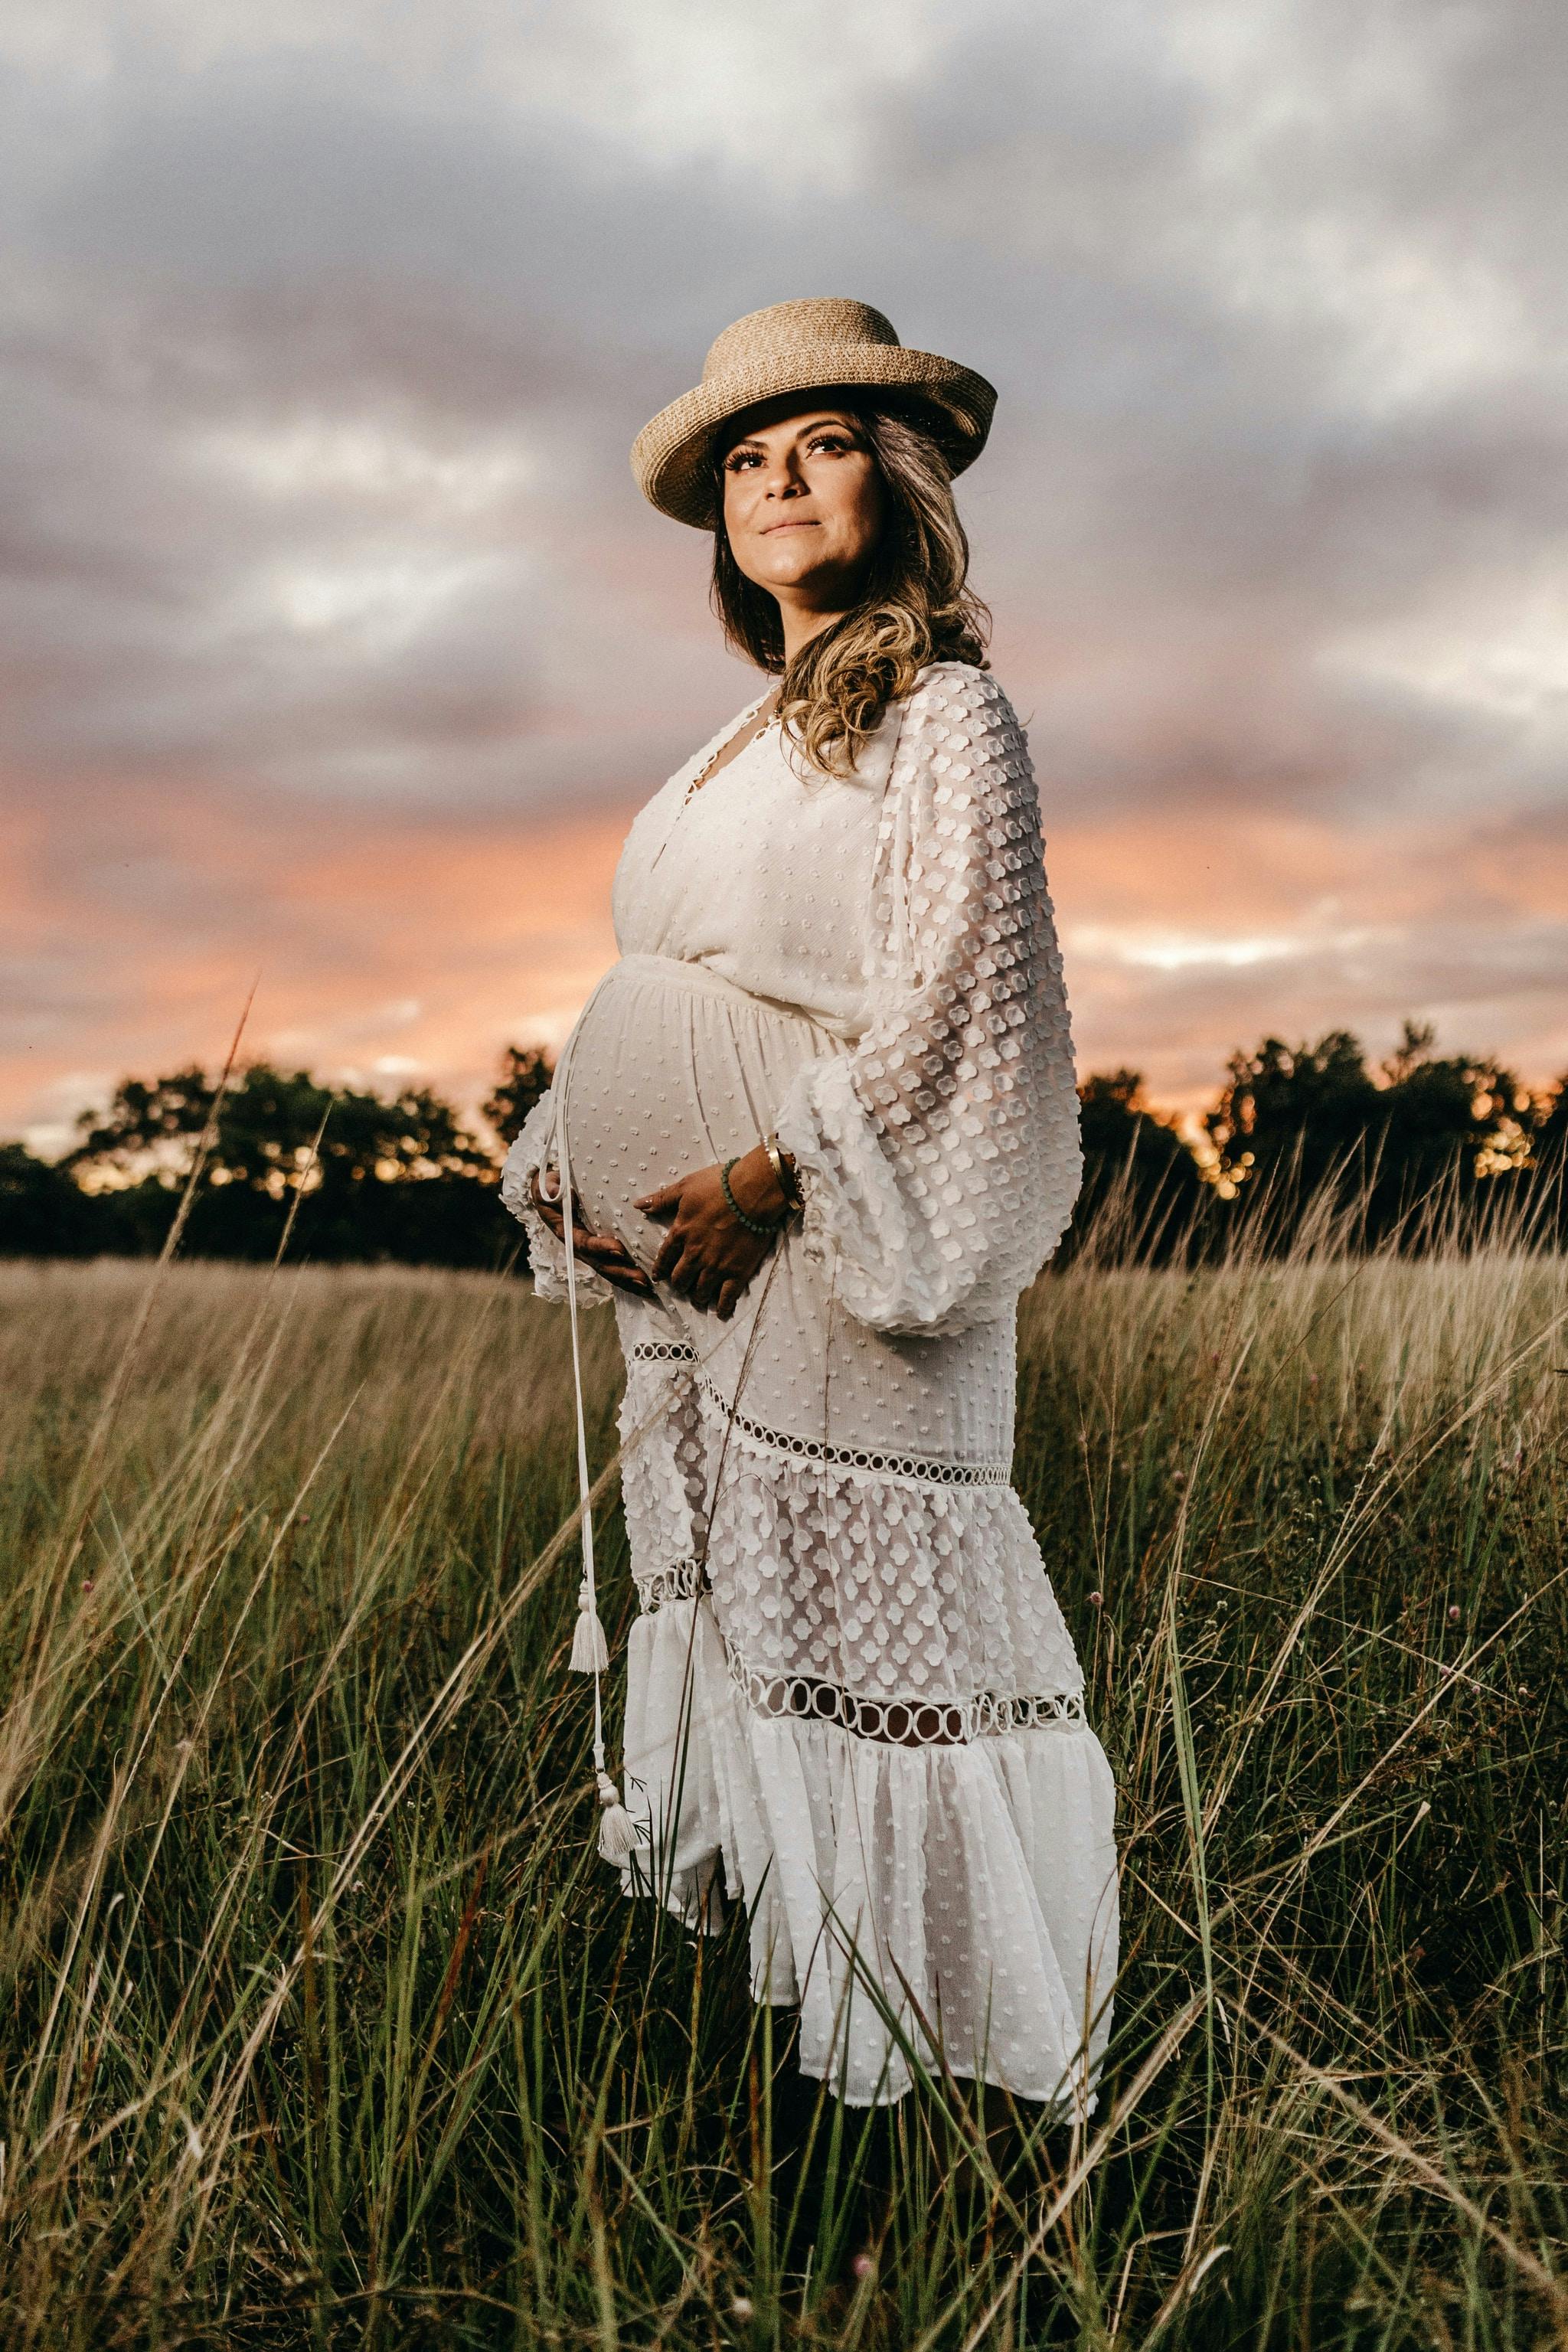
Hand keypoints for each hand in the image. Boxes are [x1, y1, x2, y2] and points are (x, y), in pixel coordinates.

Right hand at [529, 1168, 653, 1298]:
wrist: (551, 1191)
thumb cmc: (551, 1186)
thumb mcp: (546, 1183)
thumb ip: (551, 1188)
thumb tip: (557, 1193)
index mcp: (566, 1232)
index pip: (584, 1243)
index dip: (601, 1248)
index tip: (619, 1249)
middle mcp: (579, 1246)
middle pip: (600, 1263)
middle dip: (621, 1272)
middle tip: (642, 1279)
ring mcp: (589, 1251)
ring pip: (609, 1269)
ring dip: (628, 1280)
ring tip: (648, 1287)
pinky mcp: (599, 1250)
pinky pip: (613, 1265)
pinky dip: (628, 1277)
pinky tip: (645, 1285)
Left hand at [636, 1146, 789, 1318]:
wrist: (751, 1193)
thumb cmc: (718, 1185)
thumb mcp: (685, 1187)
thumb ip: (662, 1199)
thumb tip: (639, 1205)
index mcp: (681, 1233)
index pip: (665, 1258)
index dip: (661, 1269)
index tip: (659, 1277)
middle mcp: (695, 1254)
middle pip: (681, 1279)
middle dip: (680, 1285)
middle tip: (682, 1287)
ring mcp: (716, 1266)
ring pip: (701, 1291)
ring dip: (698, 1297)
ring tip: (699, 1300)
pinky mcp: (737, 1272)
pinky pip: (727, 1296)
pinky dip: (723, 1307)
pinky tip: (721, 1313)